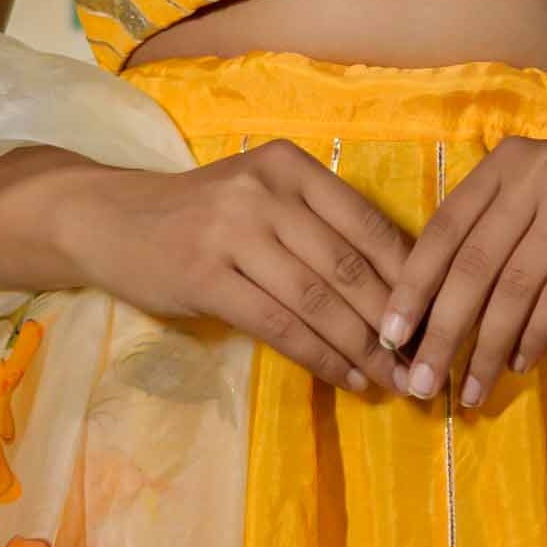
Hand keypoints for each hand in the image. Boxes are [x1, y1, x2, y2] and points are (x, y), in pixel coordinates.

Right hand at [66, 143, 416, 389]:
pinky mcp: (206, 274)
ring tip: (391, 380)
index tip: (438, 317)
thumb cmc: (198, 216)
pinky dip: (320, 355)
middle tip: (423, 361)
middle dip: (394, 320)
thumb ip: (318, 226)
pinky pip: (279, 323)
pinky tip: (345, 378)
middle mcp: (266, 190)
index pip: (368, 223)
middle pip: (350, 263)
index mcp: (290, 167)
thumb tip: (399, 287)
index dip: (410, 276)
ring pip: (319, 297)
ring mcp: (233, 230)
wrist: (109, 219)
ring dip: (362, 347)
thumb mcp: (260, 197)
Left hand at [376, 134, 546, 409]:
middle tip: (422, 381)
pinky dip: (534, 337)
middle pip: (475, 264)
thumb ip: (480, 244)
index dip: (413, 286)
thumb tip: (423, 323)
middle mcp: (537, 172)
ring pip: (516, 287)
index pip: (444, 230)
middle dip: (443, 331)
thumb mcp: (524, 209)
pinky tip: (516, 364)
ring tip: (470, 390)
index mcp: (502, 165)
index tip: (391, 336)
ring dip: (487, 348)